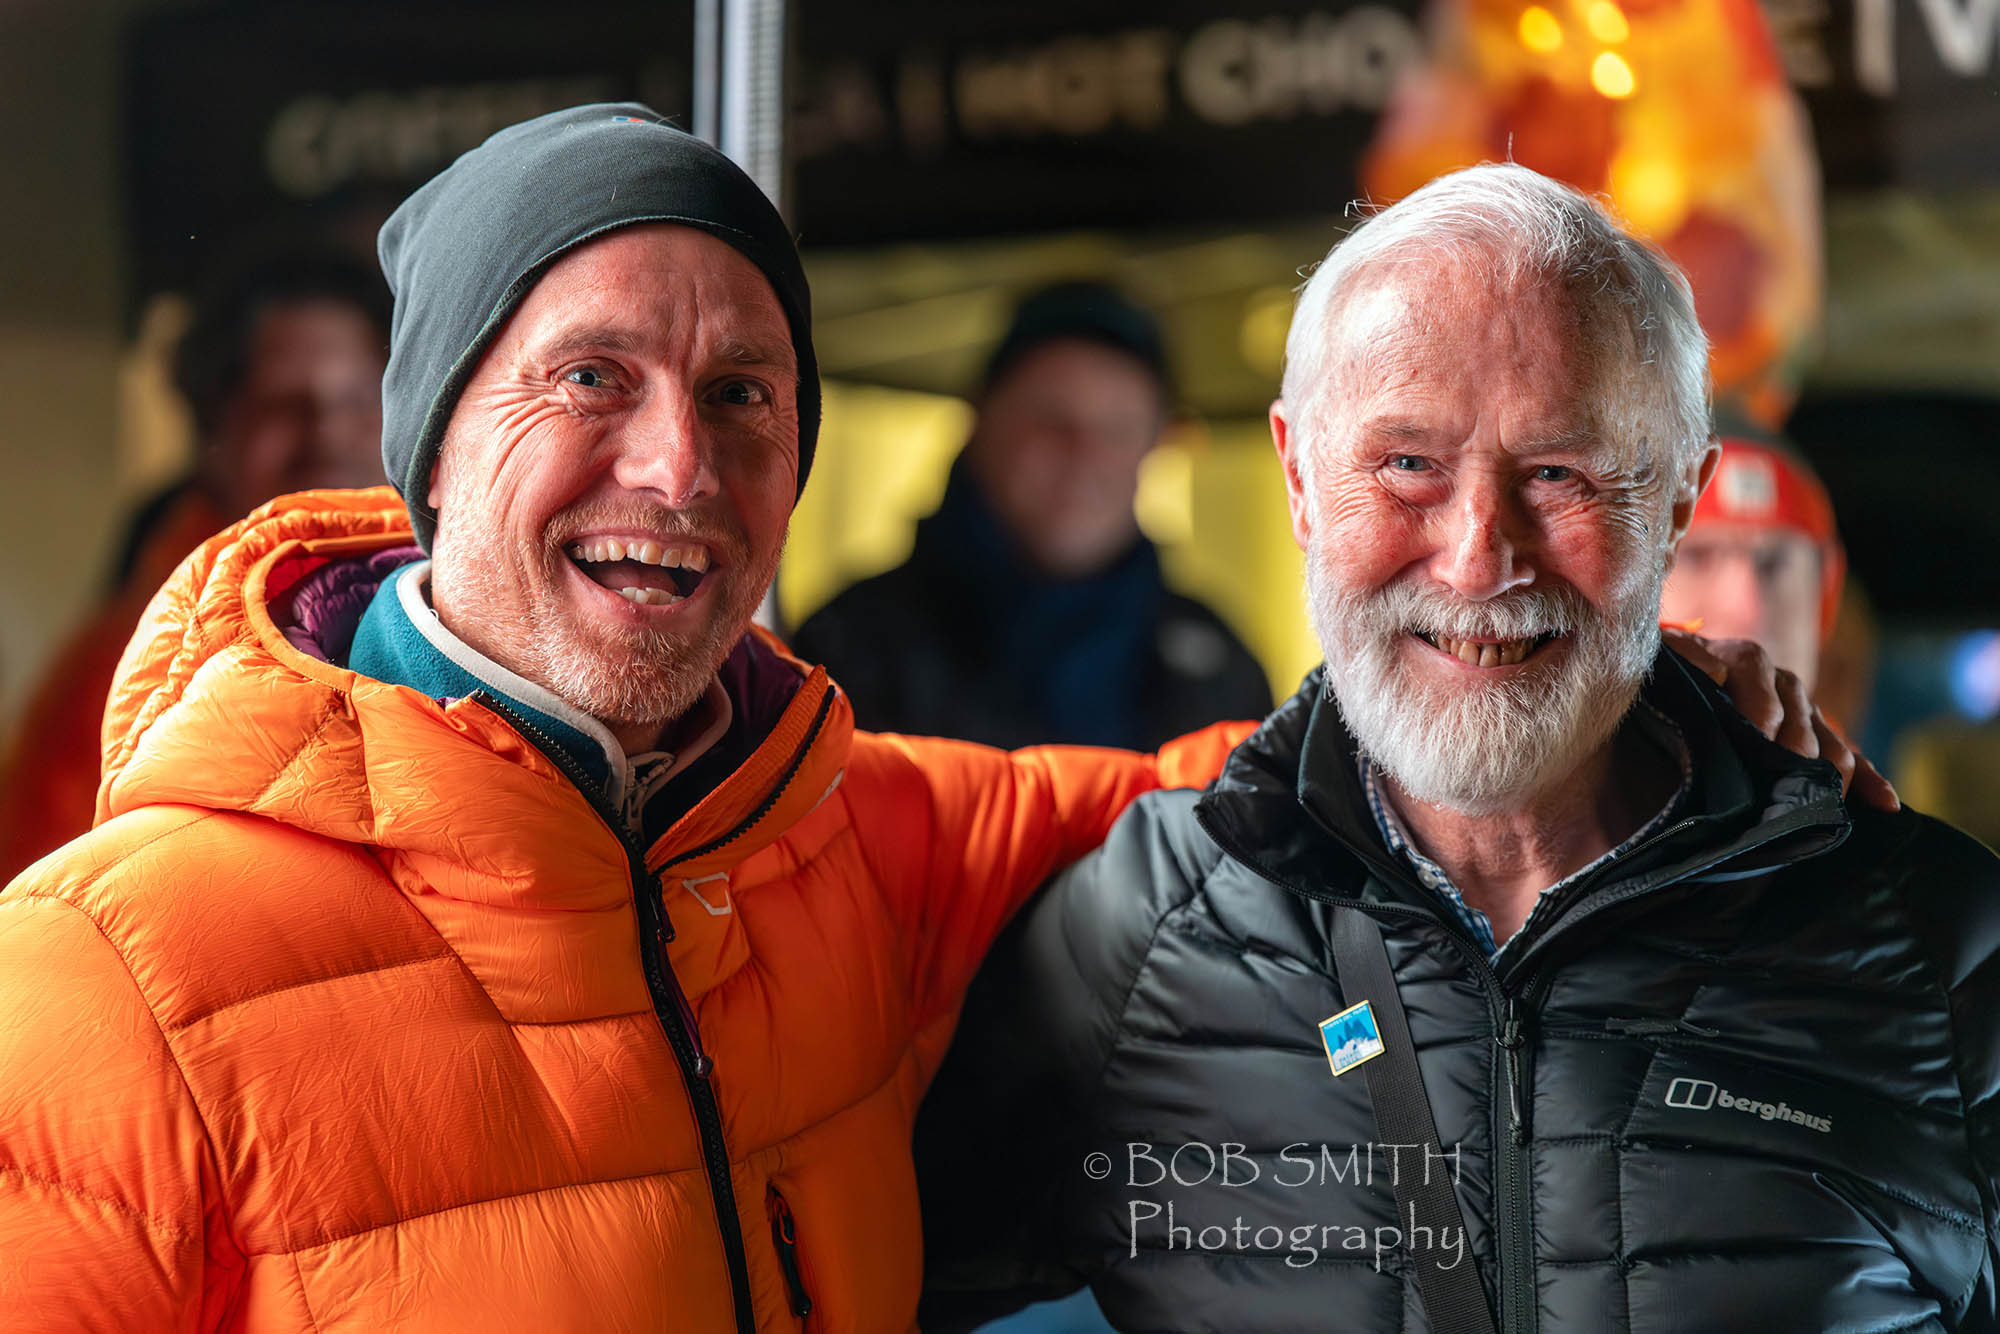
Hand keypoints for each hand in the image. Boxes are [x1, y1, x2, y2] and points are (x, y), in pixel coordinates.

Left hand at [1663, 629, 1898, 812]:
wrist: (1688, 672)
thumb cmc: (1675, 671)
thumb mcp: (1670, 656)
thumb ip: (1684, 657)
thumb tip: (1714, 673)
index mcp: (1746, 661)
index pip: (1760, 684)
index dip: (1760, 713)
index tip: (1756, 742)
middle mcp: (1783, 683)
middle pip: (1801, 722)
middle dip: (1795, 756)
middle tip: (1784, 790)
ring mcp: (1805, 710)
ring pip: (1830, 744)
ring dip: (1828, 775)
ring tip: (1819, 805)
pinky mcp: (1818, 735)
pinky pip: (1851, 757)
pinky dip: (1869, 780)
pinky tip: (1886, 805)